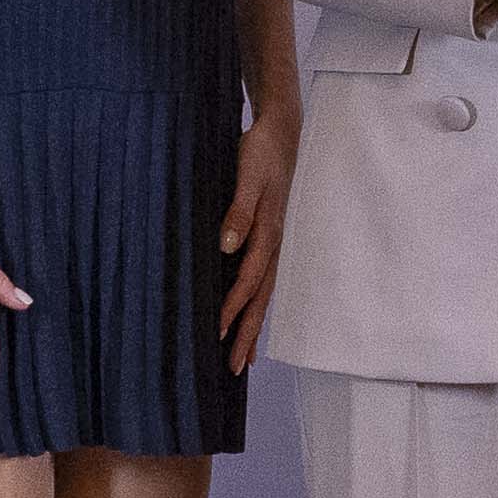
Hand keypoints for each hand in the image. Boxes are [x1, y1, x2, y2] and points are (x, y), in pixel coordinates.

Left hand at [218, 98, 298, 373]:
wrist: (280, 129)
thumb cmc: (261, 151)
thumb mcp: (247, 175)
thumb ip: (238, 210)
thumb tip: (227, 247)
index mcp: (267, 231)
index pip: (248, 280)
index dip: (233, 308)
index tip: (217, 334)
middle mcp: (273, 243)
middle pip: (260, 297)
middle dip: (247, 333)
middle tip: (234, 368)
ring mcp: (274, 242)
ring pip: (264, 293)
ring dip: (253, 325)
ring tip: (243, 357)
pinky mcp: (269, 237)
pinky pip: (262, 278)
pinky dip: (254, 303)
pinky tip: (246, 316)